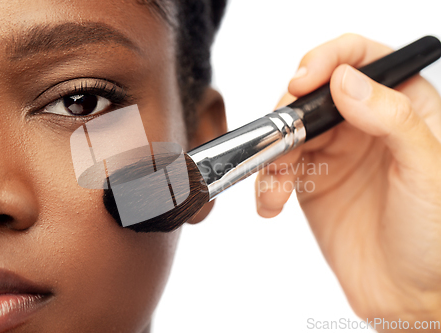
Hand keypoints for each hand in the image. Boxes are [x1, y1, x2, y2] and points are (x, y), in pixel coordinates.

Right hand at [255, 34, 440, 329]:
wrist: (407, 294)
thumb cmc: (433, 238)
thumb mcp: (425, 171)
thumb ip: (391, 118)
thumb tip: (346, 80)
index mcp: (403, 107)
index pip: (361, 59)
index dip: (328, 59)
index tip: (304, 81)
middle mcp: (364, 123)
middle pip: (312, 93)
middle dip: (289, 114)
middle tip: (283, 139)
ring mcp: (334, 151)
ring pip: (287, 129)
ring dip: (272, 154)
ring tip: (276, 185)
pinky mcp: (311, 179)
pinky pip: (276, 167)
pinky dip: (265, 182)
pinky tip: (272, 202)